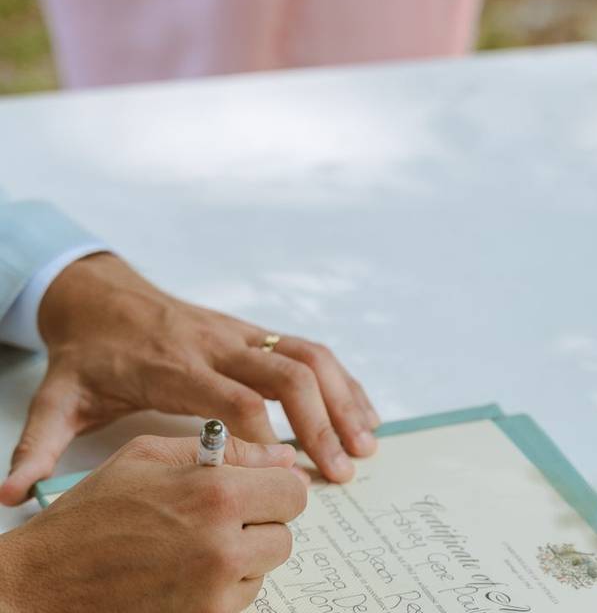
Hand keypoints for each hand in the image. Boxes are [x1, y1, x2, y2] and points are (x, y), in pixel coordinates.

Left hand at [0, 253, 378, 505]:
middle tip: (341, 471)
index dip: (265, 437)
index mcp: (175, 365)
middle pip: (287, 375)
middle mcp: (218, 345)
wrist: (105, 298)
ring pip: (310, 357)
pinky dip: (344, 381)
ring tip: (367, 444)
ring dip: (345, 399)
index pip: (234, 399)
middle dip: (321, 422)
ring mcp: (243, 334)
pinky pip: (312, 350)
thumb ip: (39, 443)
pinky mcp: (257, 333)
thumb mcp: (58, 395)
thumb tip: (9, 493)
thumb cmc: (90, 353)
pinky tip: (364, 411)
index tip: (283, 476)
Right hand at [0, 435, 306, 612]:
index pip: (293, 490)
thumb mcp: (149, 456)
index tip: (256, 488)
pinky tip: (183, 572)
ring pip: (264, 567)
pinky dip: (222, 587)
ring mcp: (215, 592)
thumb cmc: (90, 517)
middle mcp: (224, 545)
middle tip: (217, 517)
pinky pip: (240, 599)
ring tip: (191, 544)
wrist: (41, 583)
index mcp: (217, 494)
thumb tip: (281, 456)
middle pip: (284, 533)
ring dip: (241, 556)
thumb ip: (227, 449)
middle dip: (259, 522)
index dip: (275, 486)